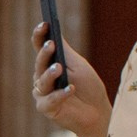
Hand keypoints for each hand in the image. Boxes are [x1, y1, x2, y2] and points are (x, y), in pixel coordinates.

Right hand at [33, 22, 110, 136]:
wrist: (97, 112)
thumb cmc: (88, 87)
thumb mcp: (78, 65)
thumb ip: (65, 52)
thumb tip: (55, 31)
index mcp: (48, 65)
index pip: (40, 48)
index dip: (40, 36)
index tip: (44, 24)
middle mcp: (42, 79)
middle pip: (39, 64)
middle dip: (44, 54)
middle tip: (51, 44)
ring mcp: (43, 94)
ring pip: (41, 82)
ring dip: (50, 74)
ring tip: (59, 68)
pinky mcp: (47, 109)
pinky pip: (49, 100)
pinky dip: (60, 94)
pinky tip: (71, 89)